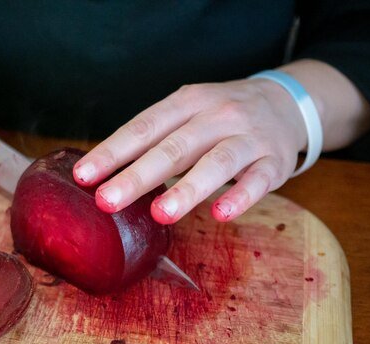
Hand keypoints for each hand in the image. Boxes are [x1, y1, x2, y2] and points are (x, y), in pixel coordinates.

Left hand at [73, 79, 307, 223]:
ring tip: (160, 214)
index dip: (112, 152)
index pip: (143, 128)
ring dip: (188, 188)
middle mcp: (216, 115)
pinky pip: (258, 180)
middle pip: (174, 147)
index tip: (84, 177)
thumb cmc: (219, 116)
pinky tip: (220, 213)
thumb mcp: (186, 113)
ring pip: (217, 162)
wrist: (285, 102)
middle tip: (107, 201)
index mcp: (186, 103)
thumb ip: (153, 140)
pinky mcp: (273, 160)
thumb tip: (104, 175)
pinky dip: (240, 196)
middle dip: (138, 176)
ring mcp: (248, 137)